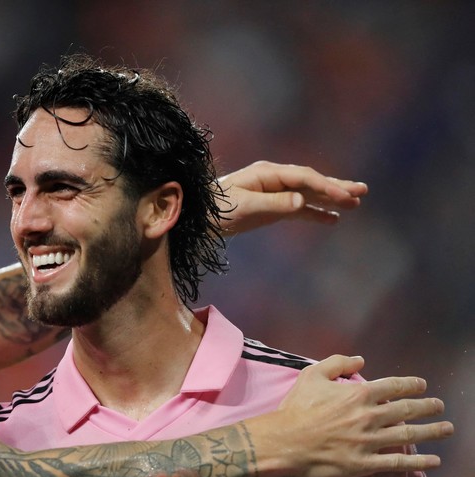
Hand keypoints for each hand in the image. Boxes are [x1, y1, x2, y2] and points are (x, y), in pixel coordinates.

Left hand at [216, 160, 367, 233]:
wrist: (196, 217)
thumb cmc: (217, 210)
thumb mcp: (245, 207)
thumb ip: (275, 204)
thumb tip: (303, 201)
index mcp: (268, 174)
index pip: (304, 178)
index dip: (326, 186)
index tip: (345, 197)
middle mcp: (274, 179)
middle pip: (311, 182)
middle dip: (336, 186)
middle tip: (363, 191)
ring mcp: (274, 193)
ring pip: (308, 194)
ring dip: (331, 198)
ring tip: (356, 203)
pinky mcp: (271, 208)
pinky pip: (299, 209)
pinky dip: (315, 213)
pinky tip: (333, 219)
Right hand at [272, 355, 452, 476]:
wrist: (284, 442)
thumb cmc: (296, 408)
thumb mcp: (311, 376)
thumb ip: (337, 363)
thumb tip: (361, 359)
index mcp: (358, 394)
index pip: (394, 386)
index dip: (411, 385)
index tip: (422, 385)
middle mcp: (369, 417)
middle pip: (407, 410)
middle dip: (427, 407)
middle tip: (440, 406)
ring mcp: (370, 442)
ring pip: (408, 435)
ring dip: (432, 431)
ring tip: (447, 429)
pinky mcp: (366, 464)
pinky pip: (398, 463)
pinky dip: (419, 463)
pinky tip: (434, 462)